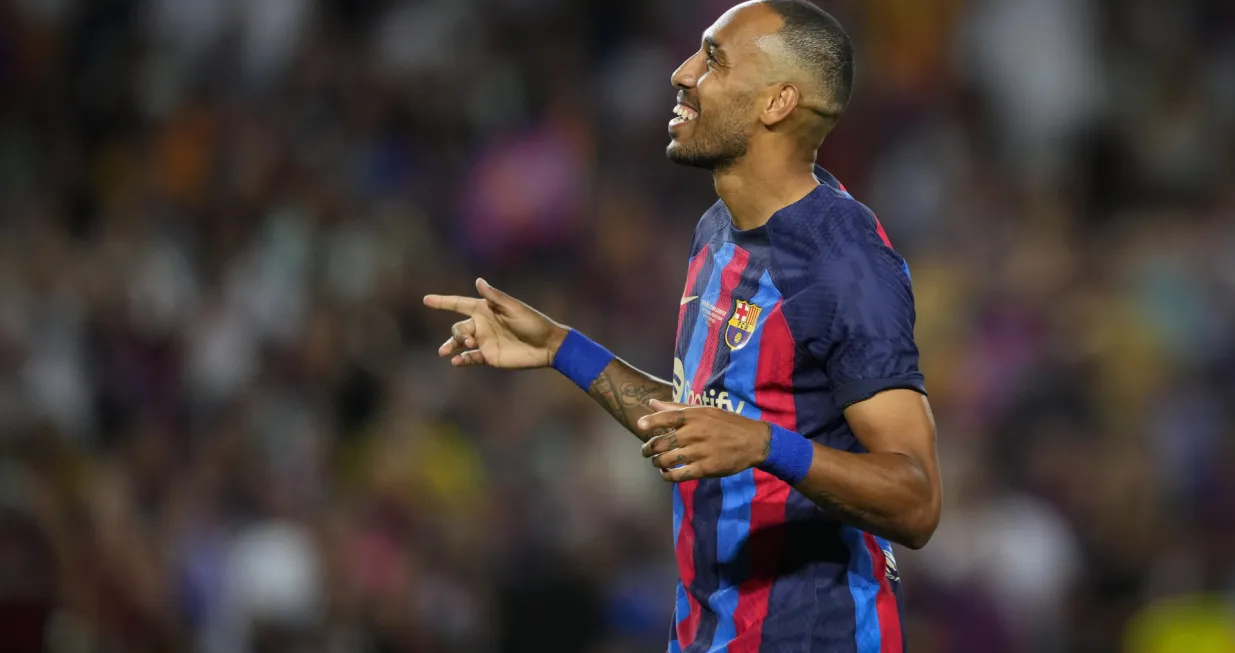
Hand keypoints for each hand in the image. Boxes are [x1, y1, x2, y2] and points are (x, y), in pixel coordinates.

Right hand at [424, 278, 567, 368]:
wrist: (547, 345)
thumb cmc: (533, 322)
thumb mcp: (514, 308)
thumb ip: (495, 297)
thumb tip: (478, 281)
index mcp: (485, 309)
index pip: (459, 304)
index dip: (443, 302)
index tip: (426, 300)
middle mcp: (482, 325)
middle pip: (458, 327)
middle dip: (457, 334)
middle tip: (470, 340)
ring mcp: (484, 341)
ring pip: (459, 343)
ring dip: (451, 346)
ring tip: (445, 352)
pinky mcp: (488, 356)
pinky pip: (469, 358)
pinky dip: (461, 360)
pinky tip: (456, 362)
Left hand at [636, 399, 771, 481]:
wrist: (754, 441)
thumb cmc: (727, 424)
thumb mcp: (705, 411)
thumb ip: (676, 408)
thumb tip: (651, 403)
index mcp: (693, 416)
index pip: (664, 417)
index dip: (648, 422)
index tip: (640, 426)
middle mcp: (693, 433)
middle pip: (660, 443)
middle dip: (647, 449)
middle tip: (646, 451)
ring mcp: (698, 452)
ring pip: (666, 460)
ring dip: (657, 463)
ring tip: (658, 463)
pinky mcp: (704, 469)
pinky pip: (678, 475)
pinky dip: (667, 476)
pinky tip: (667, 474)